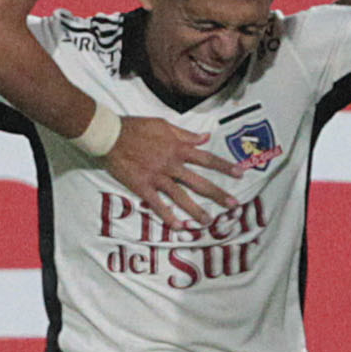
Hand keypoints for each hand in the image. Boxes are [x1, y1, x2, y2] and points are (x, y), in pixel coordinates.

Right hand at [105, 115, 238, 226]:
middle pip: (198, 181)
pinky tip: (179, 226)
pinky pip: (158, 204)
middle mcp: (171, 164)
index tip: (240, 174)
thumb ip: (184, 134)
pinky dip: (168, 215)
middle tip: (233, 205)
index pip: (206, 158)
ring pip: (180, 195)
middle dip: (217, 193)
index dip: (223, 166)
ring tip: (208, 222)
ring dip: (195, 210)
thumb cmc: (135, 127)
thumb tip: (204, 137)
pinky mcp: (142, 186)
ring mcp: (157, 176)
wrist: (110, 135)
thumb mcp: (163, 125)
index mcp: (177, 148)